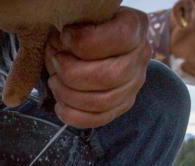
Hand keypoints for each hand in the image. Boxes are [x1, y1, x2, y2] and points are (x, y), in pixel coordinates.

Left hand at [45, 7, 150, 128]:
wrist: (91, 42)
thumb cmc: (81, 26)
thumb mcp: (77, 18)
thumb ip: (69, 29)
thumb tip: (57, 48)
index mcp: (134, 26)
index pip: (120, 37)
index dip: (85, 41)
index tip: (65, 36)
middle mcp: (140, 57)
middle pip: (109, 76)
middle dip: (71, 73)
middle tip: (55, 62)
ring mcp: (134, 84)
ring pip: (102, 102)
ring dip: (68, 94)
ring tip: (54, 80)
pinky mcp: (122, 104)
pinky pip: (99, 119)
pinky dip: (73, 116)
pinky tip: (59, 105)